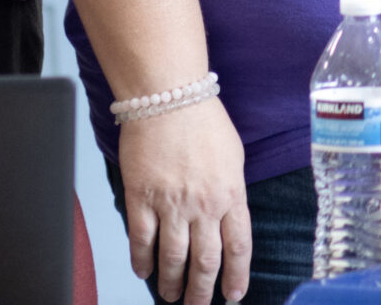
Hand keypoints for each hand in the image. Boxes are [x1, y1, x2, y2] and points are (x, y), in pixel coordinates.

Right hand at [119, 99, 251, 301]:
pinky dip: (142, 261)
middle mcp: (204, 204)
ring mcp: (171, 204)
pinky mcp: (142, 198)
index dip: (236, 276)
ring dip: (172, 283)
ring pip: (173, 257)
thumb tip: (229, 216)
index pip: (239, 247)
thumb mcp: (233, 156)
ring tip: (170, 296)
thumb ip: (231, 190)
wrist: (169, 96)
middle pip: (206, 261)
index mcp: (231, 193)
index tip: (233, 295)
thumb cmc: (202, 119)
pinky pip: (141, 239)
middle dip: (202, 291)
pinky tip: (144, 271)